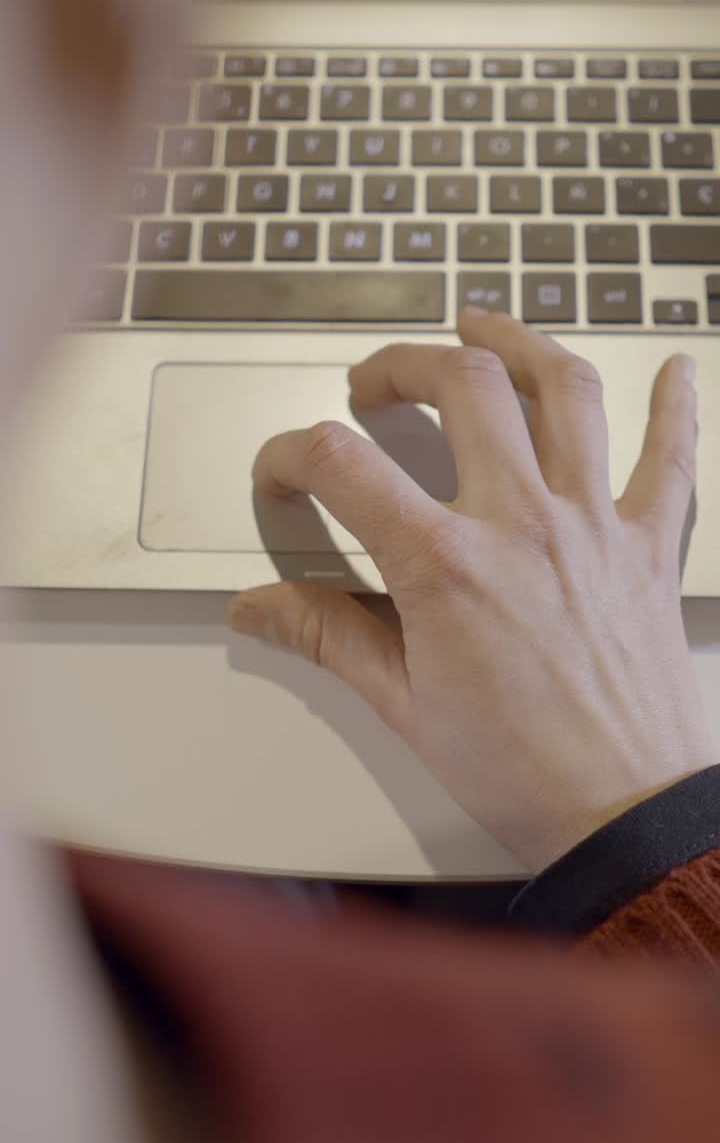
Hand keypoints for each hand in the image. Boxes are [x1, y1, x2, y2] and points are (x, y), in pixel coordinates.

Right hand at [229, 312, 715, 871]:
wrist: (624, 815)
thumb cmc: (522, 772)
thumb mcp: (403, 704)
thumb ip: (327, 637)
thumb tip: (259, 609)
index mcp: (448, 565)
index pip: (344, 466)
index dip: (293, 453)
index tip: (285, 470)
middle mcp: (523, 524)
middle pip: (462, 385)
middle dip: (404, 363)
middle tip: (377, 381)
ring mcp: (594, 527)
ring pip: (564, 391)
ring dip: (519, 342)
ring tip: (484, 327)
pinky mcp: (650, 548)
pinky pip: (672, 457)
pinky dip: (676, 407)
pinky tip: (678, 372)